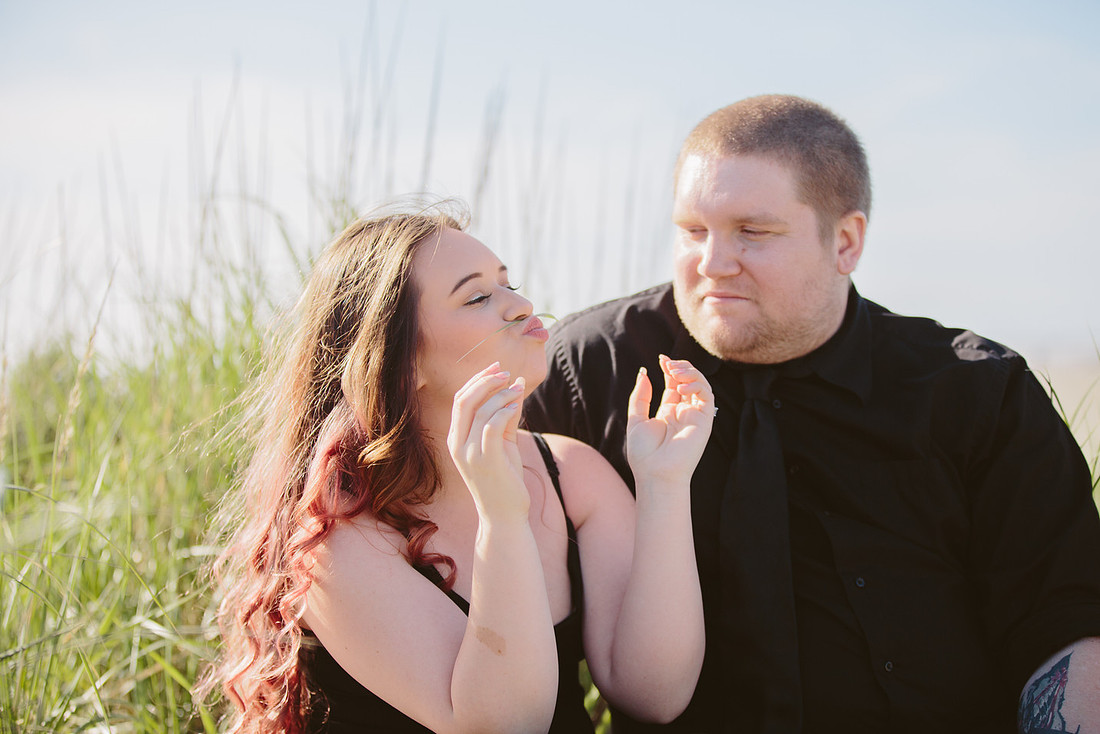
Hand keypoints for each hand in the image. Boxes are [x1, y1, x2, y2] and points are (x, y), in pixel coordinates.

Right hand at [447, 362, 529, 519]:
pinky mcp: (486, 461)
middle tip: (506, 372)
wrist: (504, 515)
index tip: (496, 368)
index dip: (476, 380)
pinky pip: (492, 426)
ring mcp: (469, 454)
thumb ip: (506, 415)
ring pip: (481, 411)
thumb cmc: (504, 479)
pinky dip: (504, 410)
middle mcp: (457, 445)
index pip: (460, 400)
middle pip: (464, 400)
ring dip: (501, 394)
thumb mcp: (503, 442)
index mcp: (456, 439)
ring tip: (518, 388)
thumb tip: (516, 385)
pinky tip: (516, 404)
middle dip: (485, 381)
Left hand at [625, 355, 714, 486]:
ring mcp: (694, 416)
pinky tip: (681, 386)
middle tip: (668, 364)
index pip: (673, 384)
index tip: (661, 359)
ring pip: (700, 385)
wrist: (656, 473)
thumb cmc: (644, 453)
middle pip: (688, 382)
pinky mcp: (704, 420)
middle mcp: (683, 413)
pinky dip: (697, 384)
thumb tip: (644, 372)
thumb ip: (640, 396)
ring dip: (690, 372)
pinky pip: (707, 395)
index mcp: (667, 413)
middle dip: (680, 368)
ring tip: (674, 371)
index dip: (670, 370)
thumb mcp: (636, 419)